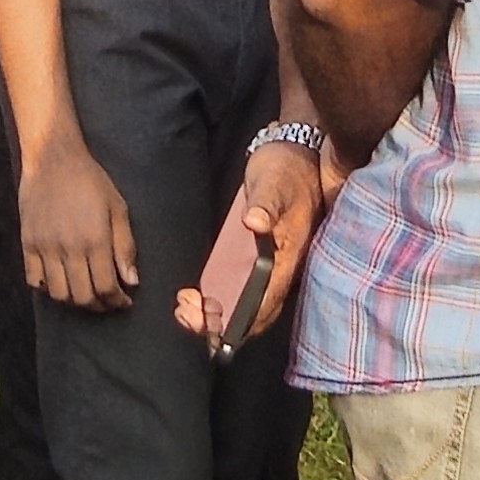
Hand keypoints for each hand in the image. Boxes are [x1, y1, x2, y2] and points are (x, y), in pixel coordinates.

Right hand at [15, 123, 137, 311]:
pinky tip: (61, 280)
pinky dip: (48, 288)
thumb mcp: (118, 209)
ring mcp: (45, 248)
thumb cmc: (91, 181)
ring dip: (75, 301)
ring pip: (59, 294)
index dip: (117, 301)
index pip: (106, 287)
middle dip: (99, 306)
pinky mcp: (27, 244)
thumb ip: (125, 247)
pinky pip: (35, 280)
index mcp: (95, 240)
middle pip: (83, 296)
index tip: (124, 302)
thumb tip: (130, 281)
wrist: (53, 160)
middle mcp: (69, 248)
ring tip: (85, 293)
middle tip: (108, 302)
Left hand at [167, 134, 329, 343]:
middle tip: (185, 315)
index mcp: (289, 257)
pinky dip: (217, 297)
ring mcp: (271, 265)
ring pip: (245, 304)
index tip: (209, 324)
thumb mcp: (273, 183)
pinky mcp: (260, 258)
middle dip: (219, 323)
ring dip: (214, 313)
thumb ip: (265, 204)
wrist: (295, 155)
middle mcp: (282, 269)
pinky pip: (239, 288)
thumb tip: (255, 223)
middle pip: (254, 313)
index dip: (239, 321)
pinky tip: (194, 294)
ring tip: (184, 307)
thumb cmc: (286, 170)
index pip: (266, 303)